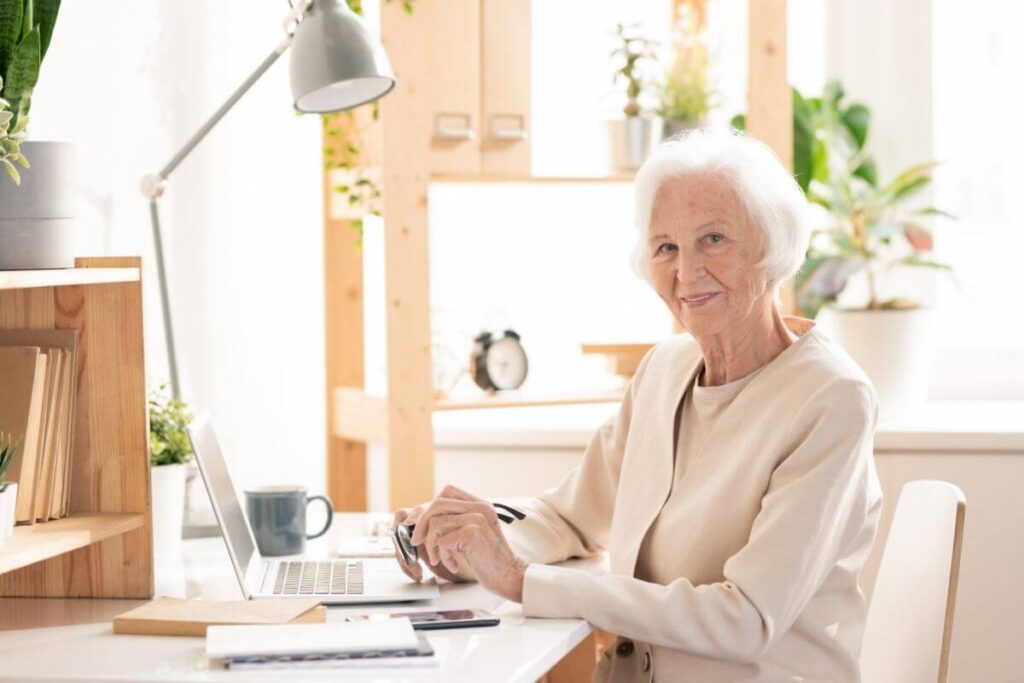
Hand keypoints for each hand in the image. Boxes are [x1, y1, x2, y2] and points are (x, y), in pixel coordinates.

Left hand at [409, 485, 528, 602]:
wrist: (509, 576)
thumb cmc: (489, 560)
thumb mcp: (471, 535)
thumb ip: (454, 523)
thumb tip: (424, 521)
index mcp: (480, 505)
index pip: (447, 492)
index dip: (429, 507)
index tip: (422, 526)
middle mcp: (480, 507)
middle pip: (437, 504)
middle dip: (422, 524)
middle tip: (417, 541)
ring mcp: (477, 518)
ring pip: (436, 523)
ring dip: (432, 545)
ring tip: (440, 559)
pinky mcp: (472, 533)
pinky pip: (443, 541)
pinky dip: (443, 556)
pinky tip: (454, 564)